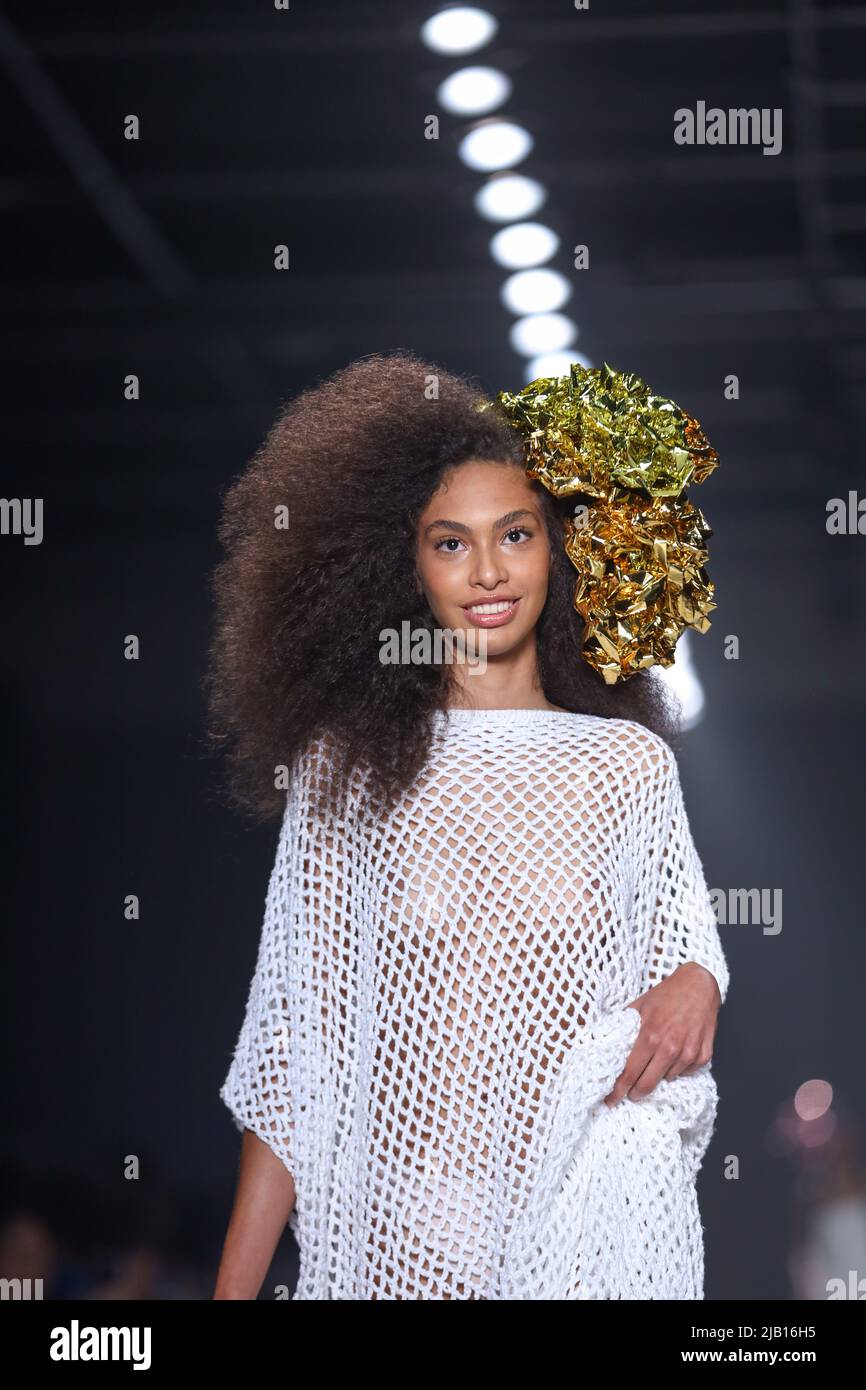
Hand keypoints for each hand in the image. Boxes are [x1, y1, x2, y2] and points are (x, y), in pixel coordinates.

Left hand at [603, 962, 720, 1106]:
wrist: (699, 985)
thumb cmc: (666, 994)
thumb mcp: (640, 1005)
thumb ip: (624, 1025)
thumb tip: (608, 1043)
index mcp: (649, 1035)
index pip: (629, 1072)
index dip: (618, 1089)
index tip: (610, 1100)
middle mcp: (669, 1047)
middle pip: (647, 1084)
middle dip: (635, 1092)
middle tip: (630, 1094)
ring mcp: (688, 1053)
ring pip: (667, 1079)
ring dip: (659, 1076)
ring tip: (655, 1063)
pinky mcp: (703, 1055)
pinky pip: (686, 1073)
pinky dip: (678, 1069)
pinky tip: (675, 1056)